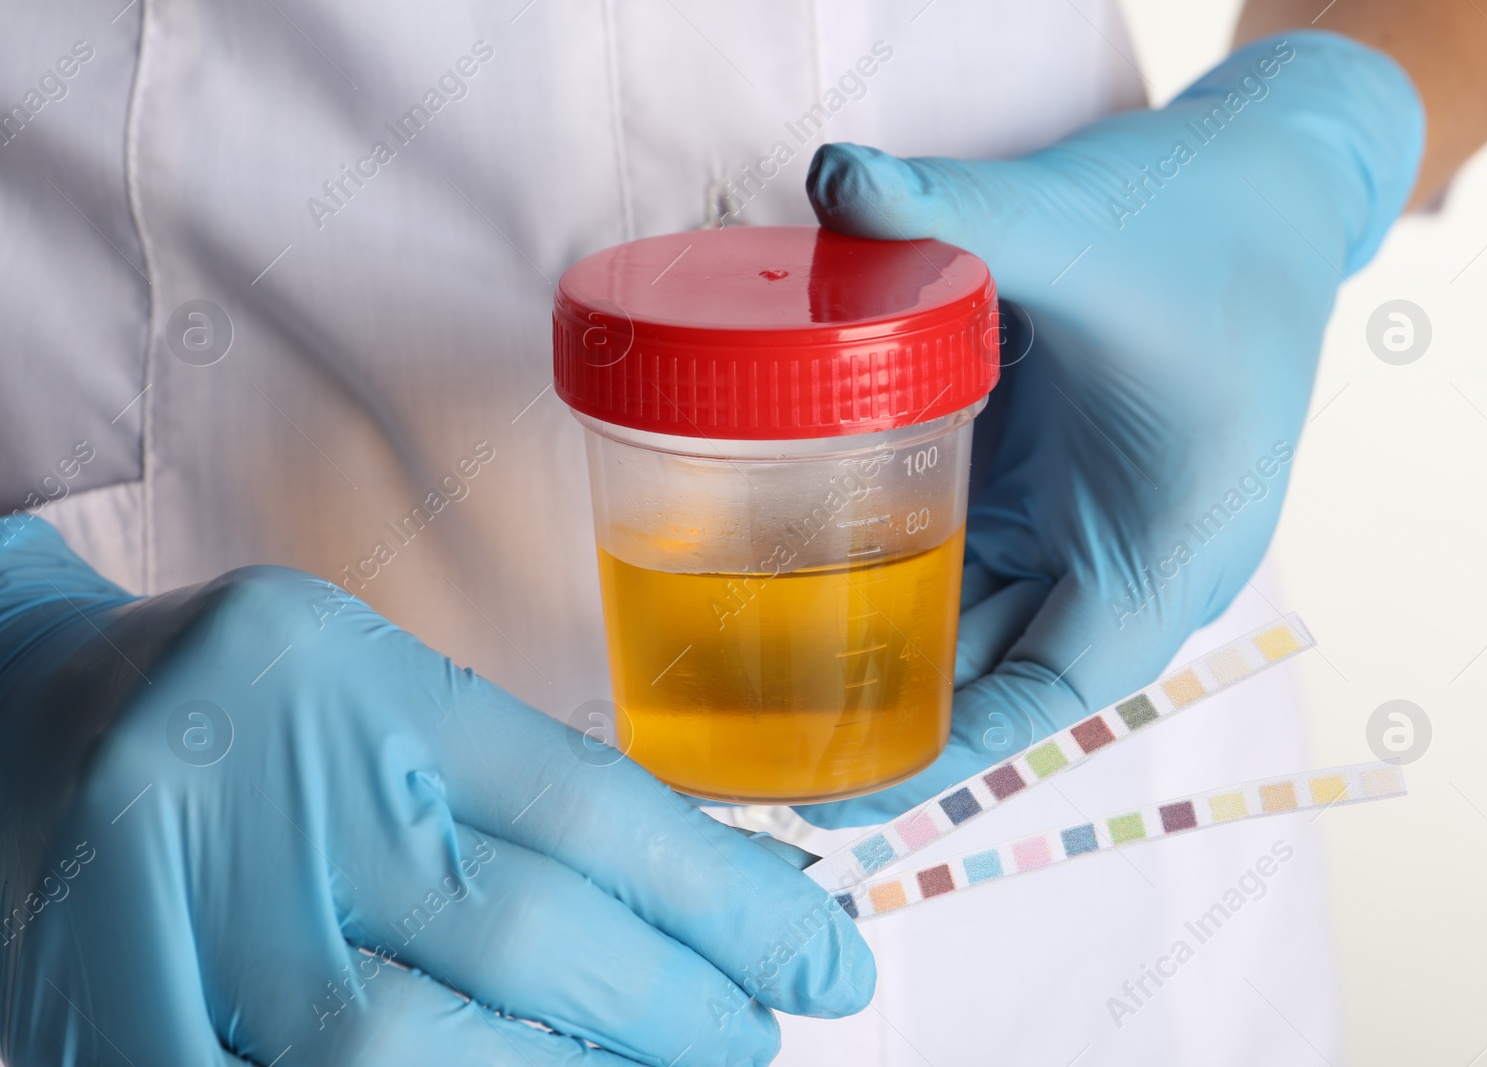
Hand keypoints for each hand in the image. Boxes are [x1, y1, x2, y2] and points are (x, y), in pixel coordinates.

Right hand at [0, 519, 872, 1065]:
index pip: (592, 804)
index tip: (825, 963)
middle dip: (668, 1012)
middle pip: (522, 928)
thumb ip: (524, 800)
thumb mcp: (389, 707)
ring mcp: (179, 895)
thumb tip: (714, 906)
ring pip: (399, 1045)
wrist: (19, 712)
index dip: (729, 903)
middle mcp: (276, 776)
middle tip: (748, 1041)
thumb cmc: (246, 717)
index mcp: (366, 682)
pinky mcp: (96, 990)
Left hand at [796, 31, 1421, 825]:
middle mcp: (1121, 562)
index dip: (942, 751)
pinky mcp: (1041, 486)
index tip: (834, 781)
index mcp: (1164, 554)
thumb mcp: (1085, 225)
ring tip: (746, 664)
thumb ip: (960, 211)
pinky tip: (794, 564)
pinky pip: (957, 553)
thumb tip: (838, 179)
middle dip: (877, 703)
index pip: (1045, 696)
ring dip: (870, 639)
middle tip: (745, 727)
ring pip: (964, 616)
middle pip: (987, 670)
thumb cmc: (1211, 225)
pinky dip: (885, 565)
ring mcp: (1077, 528)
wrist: (1267, 185)